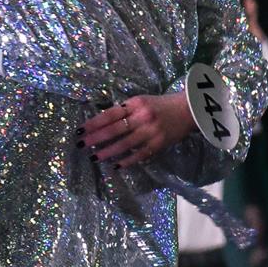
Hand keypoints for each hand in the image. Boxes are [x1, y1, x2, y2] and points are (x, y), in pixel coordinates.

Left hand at [80, 92, 194, 167]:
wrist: (188, 110)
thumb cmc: (160, 105)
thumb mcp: (141, 101)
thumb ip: (123, 109)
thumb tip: (100, 121)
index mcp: (135, 104)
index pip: (109, 114)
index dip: (93, 123)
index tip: (79, 130)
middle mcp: (142, 117)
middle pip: (114, 129)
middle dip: (95, 138)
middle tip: (81, 144)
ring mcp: (150, 132)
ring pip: (124, 144)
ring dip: (107, 152)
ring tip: (94, 157)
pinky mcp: (158, 144)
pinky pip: (139, 155)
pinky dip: (127, 161)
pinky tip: (115, 165)